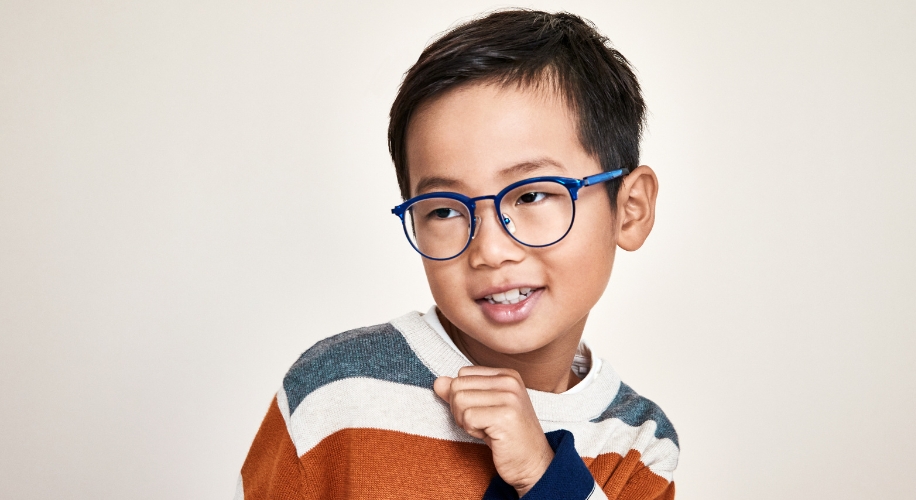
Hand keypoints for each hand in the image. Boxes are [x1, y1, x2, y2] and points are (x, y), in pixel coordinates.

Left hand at [433, 366, 553, 496]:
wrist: (532, 464)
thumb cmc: (506, 437)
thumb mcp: (482, 408)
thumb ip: (461, 392)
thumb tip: (438, 382)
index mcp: (507, 375)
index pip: (462, 374)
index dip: (463, 397)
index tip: (482, 413)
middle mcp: (510, 381)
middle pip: (458, 385)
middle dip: (461, 410)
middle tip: (482, 424)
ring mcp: (509, 397)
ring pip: (459, 400)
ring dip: (466, 421)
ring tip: (486, 429)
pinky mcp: (505, 416)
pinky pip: (467, 417)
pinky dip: (472, 431)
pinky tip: (490, 437)